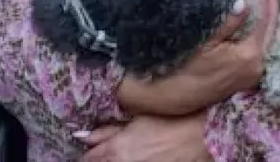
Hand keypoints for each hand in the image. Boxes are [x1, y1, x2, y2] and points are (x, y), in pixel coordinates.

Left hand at [78, 113, 210, 161]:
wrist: (196, 137)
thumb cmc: (165, 122)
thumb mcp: (133, 121)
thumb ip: (107, 131)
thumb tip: (83, 136)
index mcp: (116, 150)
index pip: (90, 158)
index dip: (87, 155)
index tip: (85, 151)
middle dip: (95, 159)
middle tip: (94, 155)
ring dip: (109, 161)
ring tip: (112, 155)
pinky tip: (128, 158)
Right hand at [116, 0, 279, 116]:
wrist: (177, 94)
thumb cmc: (187, 65)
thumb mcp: (205, 41)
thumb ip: (227, 22)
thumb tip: (243, 1)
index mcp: (250, 55)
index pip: (264, 19)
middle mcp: (258, 65)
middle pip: (271, 27)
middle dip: (271, 1)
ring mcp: (254, 72)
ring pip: (267, 36)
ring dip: (267, 13)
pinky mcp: (247, 74)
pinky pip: (260, 45)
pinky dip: (260, 27)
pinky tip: (256, 16)